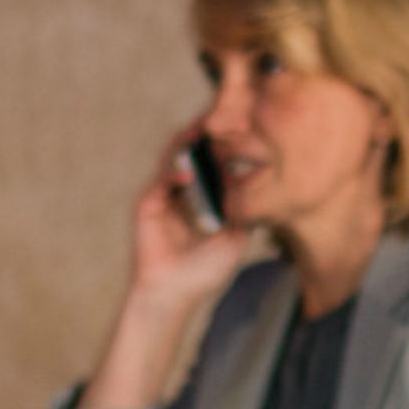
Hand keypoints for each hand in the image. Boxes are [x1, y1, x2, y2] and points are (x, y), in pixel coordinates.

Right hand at [126, 116, 254, 311]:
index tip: (245, 126)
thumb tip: (259, 182)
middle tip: (221, 114)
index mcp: (205, 195)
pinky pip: (162, 180)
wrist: (174, 294)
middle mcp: (184, 190)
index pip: (215, 160)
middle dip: (206, 132)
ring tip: (204, 131)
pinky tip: (188, 174)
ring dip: (189, 143)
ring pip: (176, 158)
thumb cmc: (205, 271)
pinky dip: (174, 173)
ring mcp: (165, 194)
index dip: (226, 143)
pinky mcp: (149, 203)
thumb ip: (243, 210)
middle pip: (194, 151)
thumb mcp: (235, 237)